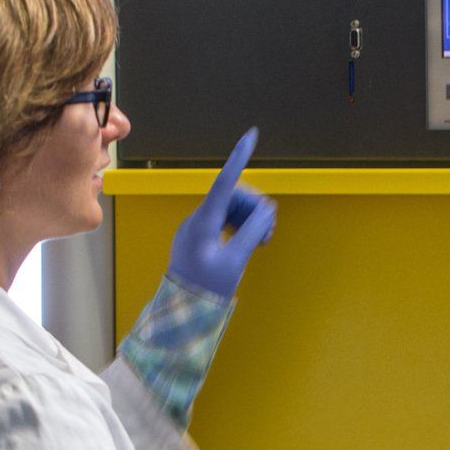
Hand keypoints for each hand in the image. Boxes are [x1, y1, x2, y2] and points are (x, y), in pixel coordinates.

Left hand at [167, 127, 275, 298]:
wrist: (182, 312)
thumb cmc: (206, 290)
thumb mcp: (236, 262)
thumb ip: (252, 232)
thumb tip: (268, 209)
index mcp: (202, 224)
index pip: (223, 183)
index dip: (238, 159)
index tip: (250, 137)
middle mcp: (197, 219)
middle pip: (234, 197)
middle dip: (255, 209)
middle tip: (267, 235)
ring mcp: (197, 226)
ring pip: (232, 208)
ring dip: (250, 219)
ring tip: (261, 242)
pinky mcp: (200, 235)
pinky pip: (225, 219)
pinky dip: (241, 226)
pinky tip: (249, 242)